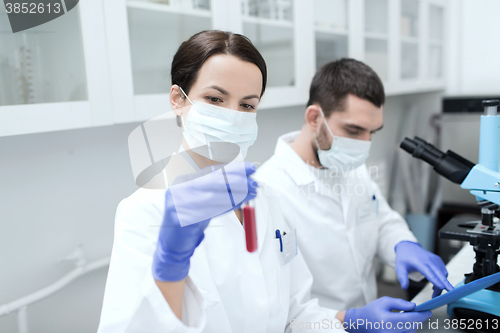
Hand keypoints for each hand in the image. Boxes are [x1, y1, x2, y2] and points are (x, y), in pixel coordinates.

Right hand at [153, 161, 257, 280]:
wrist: (174, 244)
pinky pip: (207, 211)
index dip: (234, 168)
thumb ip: (221, 190)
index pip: (212, 170)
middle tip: (254, 183)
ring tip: (251, 194)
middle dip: (237, 181)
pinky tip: (237, 205)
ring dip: (235, 194)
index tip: (251, 168)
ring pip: (212, 195)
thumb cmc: (193, 220)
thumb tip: (246, 181)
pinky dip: (225, 207)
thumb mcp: (206, 201)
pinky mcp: (179, 217)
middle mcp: (179, 188)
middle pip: (213, 180)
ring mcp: (177, 202)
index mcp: (185, 180)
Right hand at [344, 297, 431, 332]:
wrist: (360, 323)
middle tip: (421, 311)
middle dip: (418, 318)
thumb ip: (400, 303)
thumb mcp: (384, 301)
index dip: (422, 315)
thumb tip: (414, 306)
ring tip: (410, 315)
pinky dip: (407, 328)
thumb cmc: (372, 310)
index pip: (410, 319)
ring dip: (413, 323)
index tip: (429, 311)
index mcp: (388, 320)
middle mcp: (390, 332)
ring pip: (410, 331)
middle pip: (413, 326)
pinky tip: (404, 322)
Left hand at [395, 241, 453, 296]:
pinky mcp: (438, 260)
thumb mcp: (399, 268)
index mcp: (419, 262)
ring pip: (443, 274)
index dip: (436, 280)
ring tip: (435, 294)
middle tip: (448, 295)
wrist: (408, 247)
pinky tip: (437, 285)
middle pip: (439, 273)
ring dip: (442, 284)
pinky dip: (443, 279)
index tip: (442, 287)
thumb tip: (404, 287)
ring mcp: (434, 259)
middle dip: (445, 284)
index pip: (429, 272)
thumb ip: (402, 278)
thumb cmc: (404, 258)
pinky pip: (443, 271)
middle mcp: (429, 260)